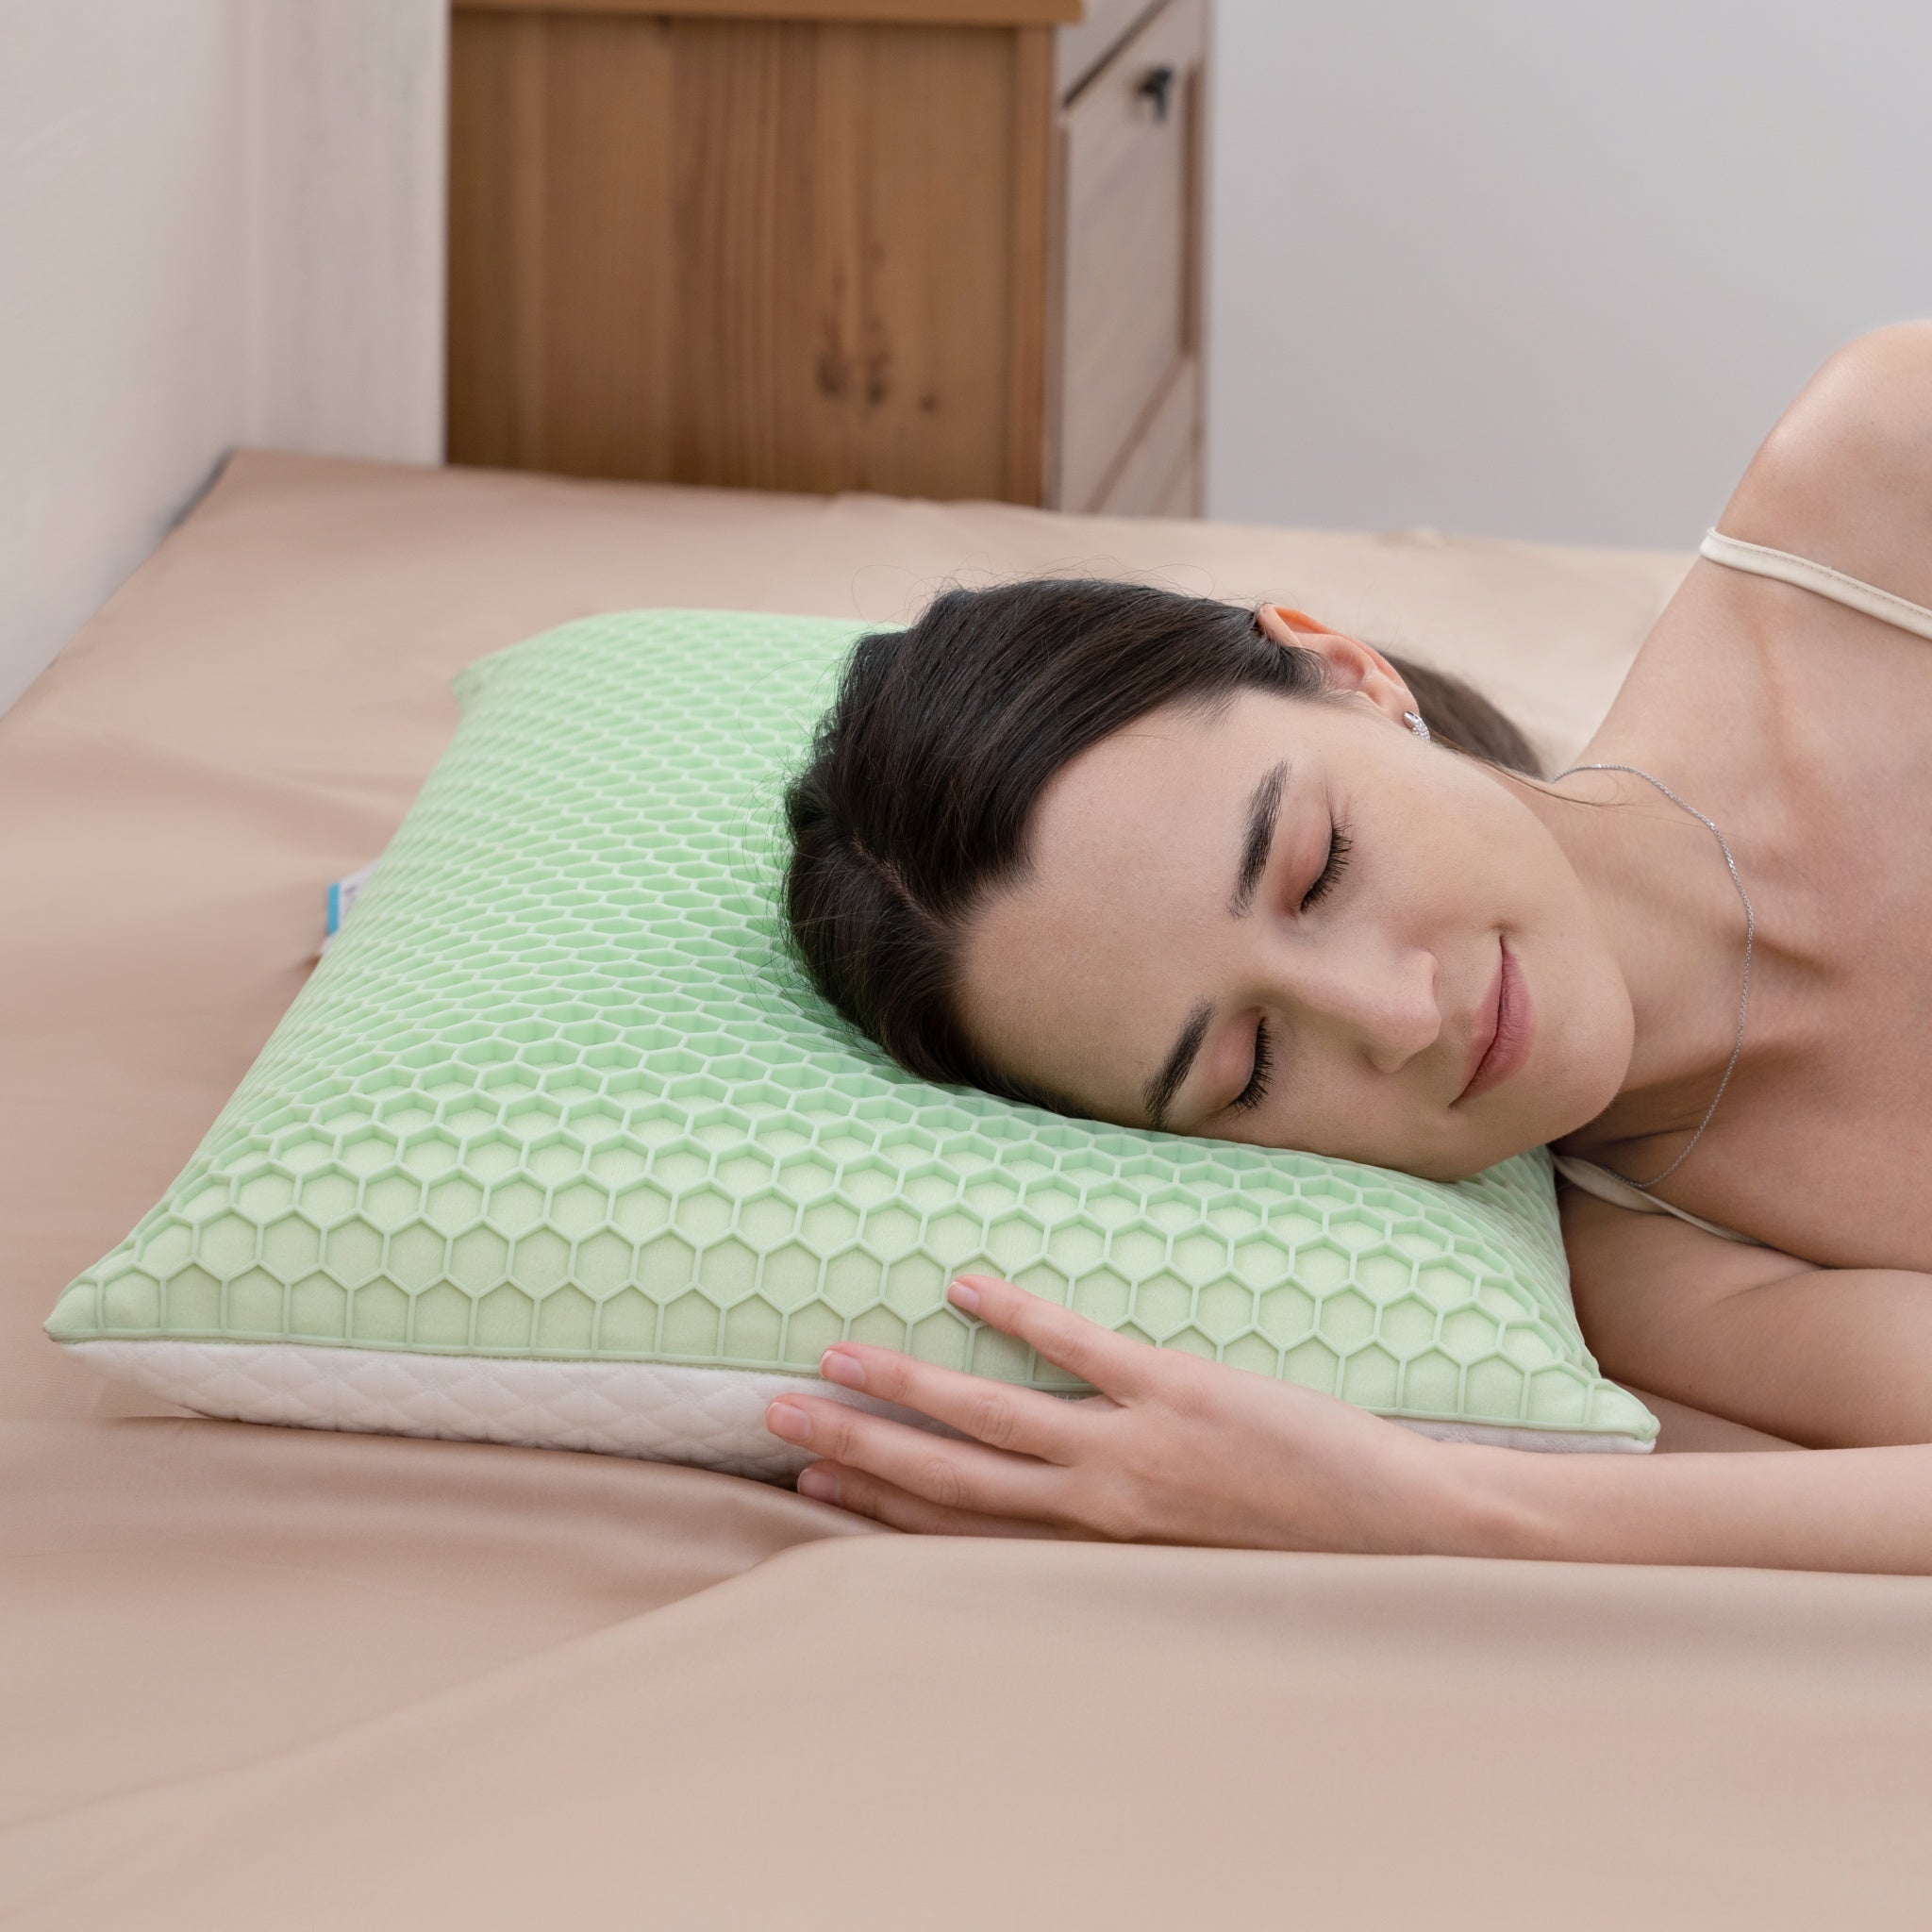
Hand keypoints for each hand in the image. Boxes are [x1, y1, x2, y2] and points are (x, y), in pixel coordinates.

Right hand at [763, 1274, 1497, 1552]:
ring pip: (991, 1418)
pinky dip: (1019, 1317)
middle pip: (950, 1479)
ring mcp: (1132, 1449)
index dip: (879, 1509)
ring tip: (834, 1362)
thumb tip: (1062, 1499)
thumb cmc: (1299, 1558)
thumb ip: (1119, 1535)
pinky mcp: (1179, 1394)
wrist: (1408, 1542)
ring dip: (905, 1390)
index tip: (809, 1492)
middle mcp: (1098, 1510)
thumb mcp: (1191, 1565)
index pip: (963, 1532)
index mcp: (1097, 1553)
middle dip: (858, 1453)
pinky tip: (967, 1284)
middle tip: (774, 1424)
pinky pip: (1080, 1350)